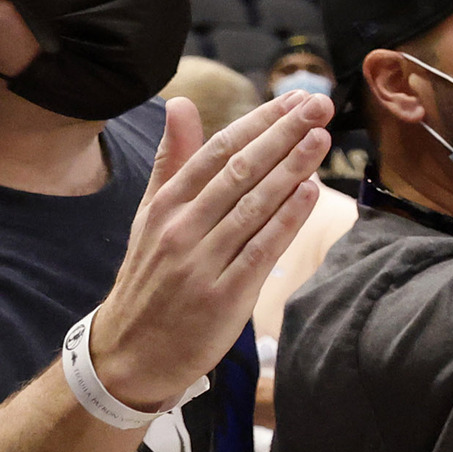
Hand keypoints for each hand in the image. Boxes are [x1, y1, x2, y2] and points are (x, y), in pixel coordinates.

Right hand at [85, 93, 333, 411]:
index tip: (293, 99)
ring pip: (252, 206)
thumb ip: (173, 161)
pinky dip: (286, 219)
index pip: (218, 151)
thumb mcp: (151, 215)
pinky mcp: (223, 296)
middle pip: (239, 171)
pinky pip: (260, 250)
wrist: (131, 352)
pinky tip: (310, 192)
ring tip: (321, 137)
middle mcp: (181, 229)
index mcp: (165, 205)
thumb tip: (181, 104)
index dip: (259, 122)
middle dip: (283, 134)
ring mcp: (201, 263)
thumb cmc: (150, 276)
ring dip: (291, 168)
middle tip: (319, 105)